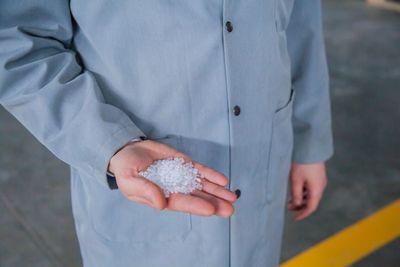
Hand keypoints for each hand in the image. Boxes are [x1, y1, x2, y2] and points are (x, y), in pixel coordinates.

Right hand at [108, 139, 236, 216]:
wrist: (128, 150)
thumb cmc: (125, 169)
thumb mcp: (129, 180)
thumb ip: (145, 191)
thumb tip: (162, 203)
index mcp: (161, 197)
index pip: (182, 203)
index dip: (196, 206)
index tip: (211, 209)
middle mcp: (174, 189)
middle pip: (197, 197)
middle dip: (214, 203)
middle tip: (230, 208)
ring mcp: (181, 176)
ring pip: (202, 185)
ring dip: (217, 191)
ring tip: (233, 197)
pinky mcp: (184, 163)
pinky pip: (200, 170)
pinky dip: (211, 175)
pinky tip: (223, 181)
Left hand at [287, 162, 327, 220]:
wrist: (310, 149)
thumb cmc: (302, 164)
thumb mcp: (296, 181)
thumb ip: (296, 194)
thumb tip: (297, 204)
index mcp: (316, 190)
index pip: (311, 207)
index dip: (303, 214)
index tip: (295, 218)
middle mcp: (321, 186)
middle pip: (311, 201)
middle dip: (300, 206)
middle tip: (289, 207)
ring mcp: (320, 180)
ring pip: (311, 194)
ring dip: (301, 198)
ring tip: (290, 199)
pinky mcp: (318, 175)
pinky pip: (312, 188)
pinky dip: (304, 192)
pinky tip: (296, 190)